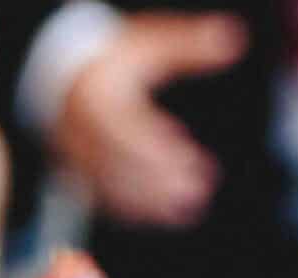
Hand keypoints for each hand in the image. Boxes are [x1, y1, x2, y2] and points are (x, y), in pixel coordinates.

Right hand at [54, 12, 246, 227]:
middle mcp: (79, 131)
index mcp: (96, 97)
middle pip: (118, 164)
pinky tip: (159, 216)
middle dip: (158, 183)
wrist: (65, 77)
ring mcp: (74, 155)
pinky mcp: (76, 172)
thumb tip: (232, 40)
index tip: (193, 160)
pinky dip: (131, 209)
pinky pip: (100, 196)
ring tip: (188, 210)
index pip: (126, 130)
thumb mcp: (150, 43)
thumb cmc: (113, 59)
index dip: (158, 150)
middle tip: (197, 194)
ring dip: (148, 203)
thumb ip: (190, 44)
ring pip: (110, 186)